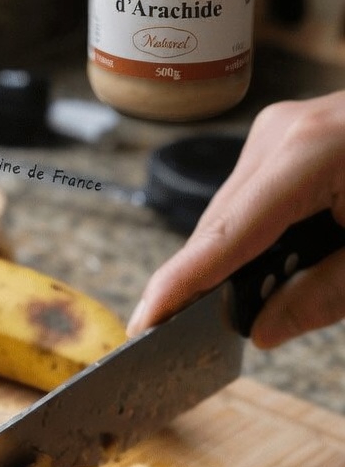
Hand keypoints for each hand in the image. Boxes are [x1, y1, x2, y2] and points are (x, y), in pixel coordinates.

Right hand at [127, 91, 344, 347]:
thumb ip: (322, 296)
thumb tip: (260, 330)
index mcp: (306, 156)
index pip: (223, 237)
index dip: (178, 286)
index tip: (143, 325)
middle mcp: (280, 134)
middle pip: (219, 227)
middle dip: (211, 283)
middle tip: (203, 337)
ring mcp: (282, 129)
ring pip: (232, 214)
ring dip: (238, 261)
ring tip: (270, 295)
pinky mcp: (289, 136)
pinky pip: (253, 198)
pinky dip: (257, 237)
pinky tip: (278, 263)